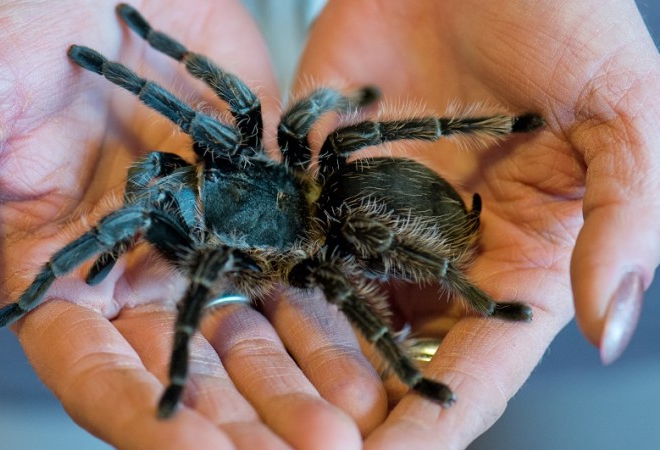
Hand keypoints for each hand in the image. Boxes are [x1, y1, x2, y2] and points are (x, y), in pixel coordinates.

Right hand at [0, 1, 366, 447]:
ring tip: (343, 425)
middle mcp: (131, 265)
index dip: (138, 411)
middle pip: (186, 365)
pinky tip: (365, 353)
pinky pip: (296, 265)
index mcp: (51, 262)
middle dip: (239, 419)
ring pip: (251, 329)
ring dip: (295, 380)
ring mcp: (200, 235)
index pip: (89, 365)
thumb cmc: (15, 18)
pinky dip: (328, 308)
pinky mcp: (255, 200)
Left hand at [295, 0, 659, 446]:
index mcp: (519, 249)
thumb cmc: (565, 15)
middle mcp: (440, 245)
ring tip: (263, 417)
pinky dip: (266, 280)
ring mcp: (375, 212)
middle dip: (360, 409)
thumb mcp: (626, 114)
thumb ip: (627, 220)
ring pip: (336, 307)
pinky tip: (231, 324)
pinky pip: (293, 237)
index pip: (481, 357)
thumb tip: (610, 327)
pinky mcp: (322, 172)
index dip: (442, 417)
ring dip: (302, 362)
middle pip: (398, 350)